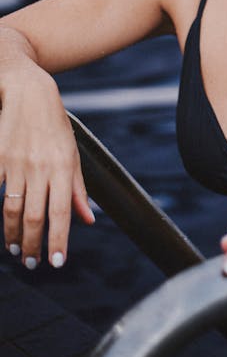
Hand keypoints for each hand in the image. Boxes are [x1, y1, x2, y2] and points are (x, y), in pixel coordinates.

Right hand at [0, 68, 93, 268]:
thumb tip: (87, 220)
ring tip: (17, 250)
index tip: (57, 262)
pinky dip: (0, 213)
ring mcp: (17, 164)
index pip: (62, 212)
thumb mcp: (73, 154)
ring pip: (13, 210)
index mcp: (64, 167)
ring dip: (14, 235)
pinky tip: (4, 226)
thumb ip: (79, 189)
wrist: (29, 93)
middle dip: (34, 245)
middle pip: (35, 217)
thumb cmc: (55, 126)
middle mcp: (41, 167)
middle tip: (32, 263)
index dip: (58, 240)